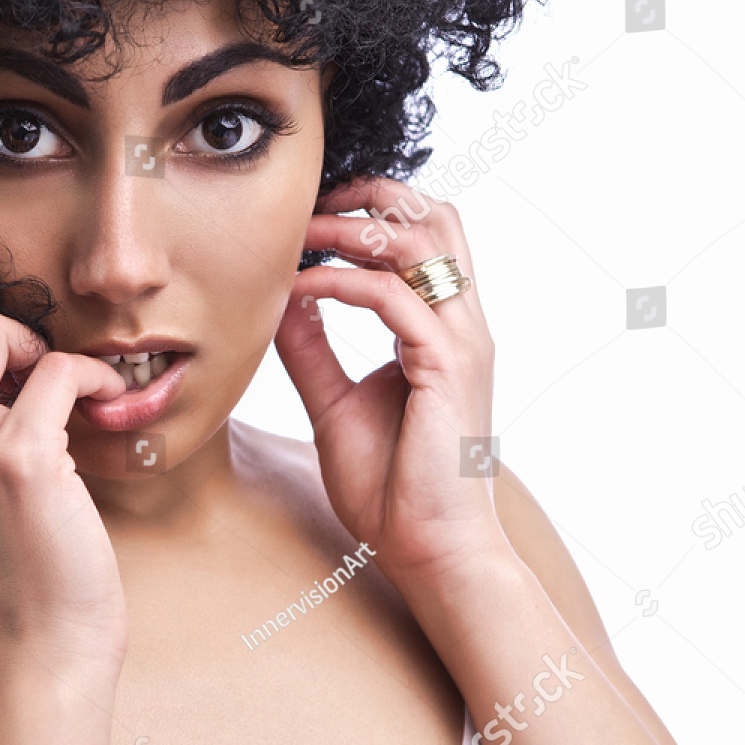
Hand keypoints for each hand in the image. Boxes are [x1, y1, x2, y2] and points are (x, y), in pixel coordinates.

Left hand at [274, 178, 511, 587]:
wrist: (427, 550)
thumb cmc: (391, 490)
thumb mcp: (334, 404)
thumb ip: (312, 349)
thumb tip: (282, 301)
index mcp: (442, 331)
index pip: (422, 237)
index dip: (369, 210)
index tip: (308, 218)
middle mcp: (461, 326)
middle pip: (435, 215)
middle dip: (371, 194)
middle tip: (309, 205)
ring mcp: (462, 342)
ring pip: (422, 239)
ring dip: (355, 226)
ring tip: (302, 234)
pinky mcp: (449, 366)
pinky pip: (393, 296)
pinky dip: (341, 281)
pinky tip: (300, 287)